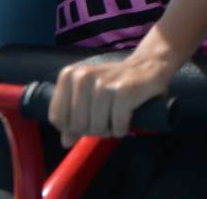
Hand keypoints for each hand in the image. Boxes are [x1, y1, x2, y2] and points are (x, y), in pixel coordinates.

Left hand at [48, 54, 173, 147]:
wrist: (148, 64)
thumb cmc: (116, 83)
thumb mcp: (90, 95)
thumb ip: (74, 118)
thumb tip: (65, 142)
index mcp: (69, 75)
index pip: (58, 117)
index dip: (73, 128)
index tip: (88, 121)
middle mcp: (83, 77)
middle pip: (78, 126)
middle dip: (94, 129)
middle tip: (107, 119)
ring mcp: (103, 83)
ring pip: (97, 128)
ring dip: (109, 130)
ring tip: (117, 119)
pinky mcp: (124, 91)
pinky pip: (117, 126)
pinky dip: (122, 129)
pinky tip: (127, 119)